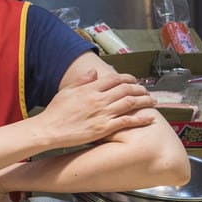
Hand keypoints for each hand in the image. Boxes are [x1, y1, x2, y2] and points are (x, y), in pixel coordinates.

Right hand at [35, 72, 157, 148]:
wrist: (49, 129)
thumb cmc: (56, 111)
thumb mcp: (67, 91)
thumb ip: (82, 80)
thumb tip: (95, 71)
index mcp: (90, 89)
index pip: (114, 79)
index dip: (127, 78)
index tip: (134, 80)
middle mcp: (99, 99)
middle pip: (126, 89)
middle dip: (139, 88)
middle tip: (146, 90)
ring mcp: (103, 114)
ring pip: (130, 103)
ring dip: (144, 101)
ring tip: (152, 101)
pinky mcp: (104, 128)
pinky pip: (127, 122)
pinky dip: (140, 119)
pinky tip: (150, 118)